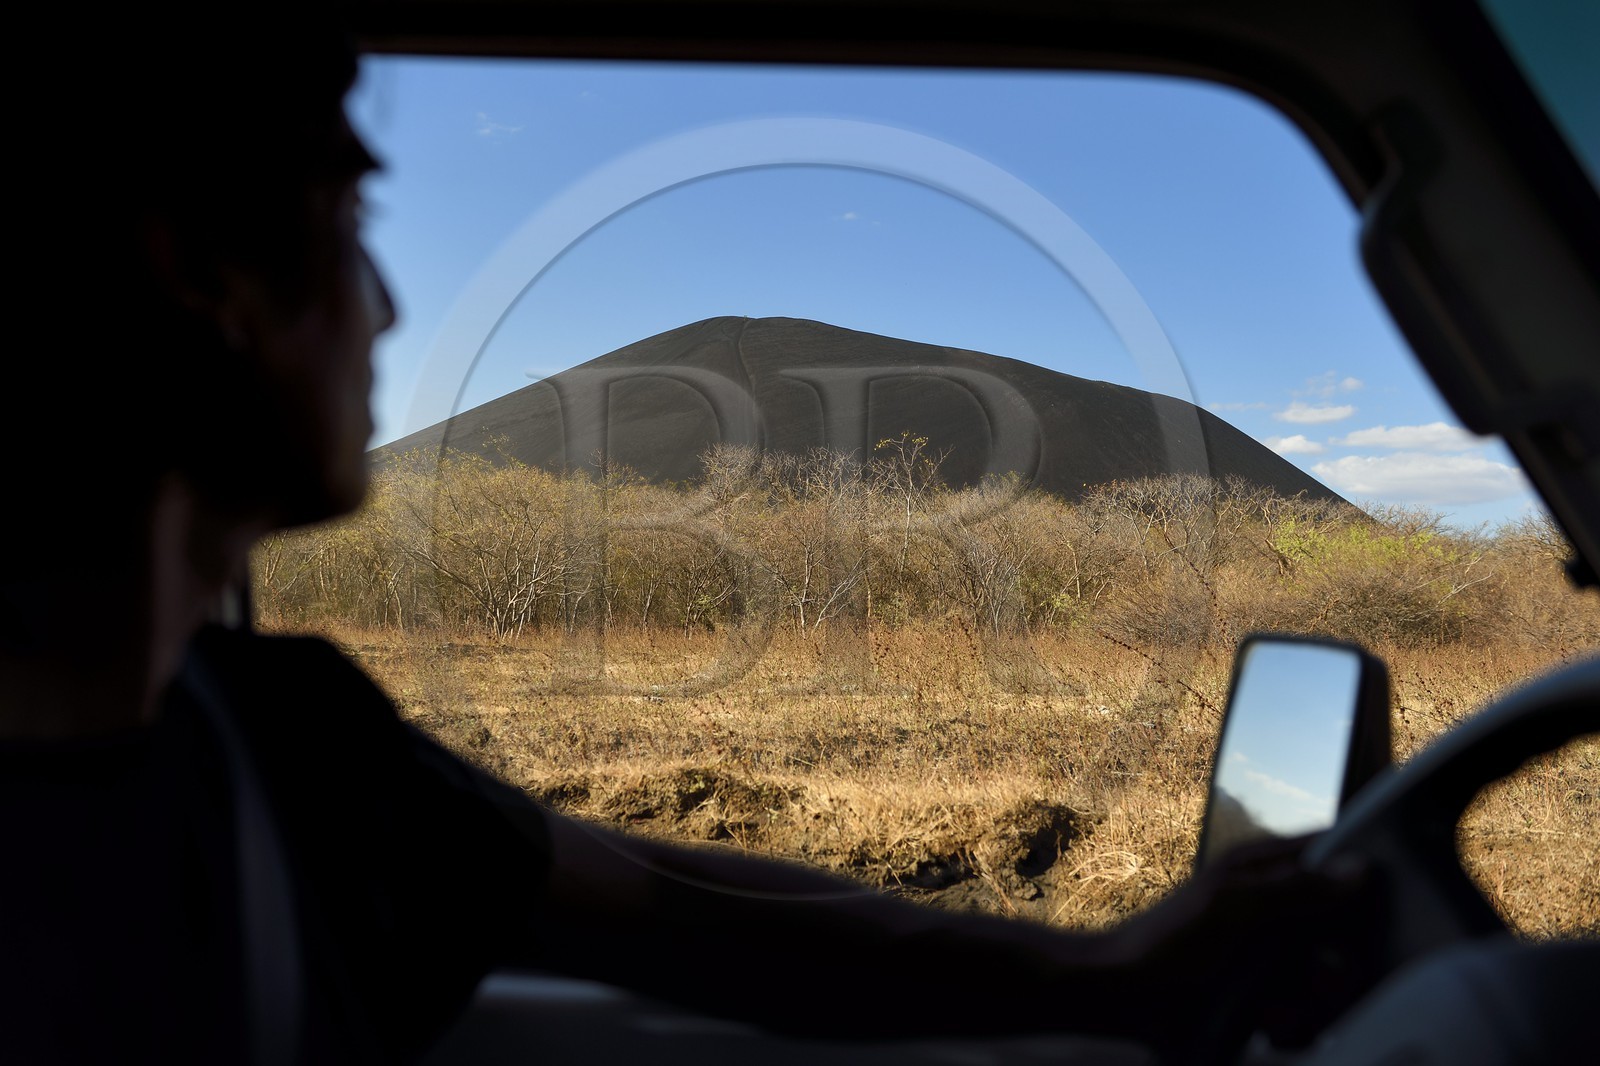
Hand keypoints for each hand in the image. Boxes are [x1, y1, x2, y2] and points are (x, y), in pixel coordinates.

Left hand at [1109, 834, 1380, 1063]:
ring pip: (1329, 975)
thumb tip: (1359, 868)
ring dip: (1310, 1002)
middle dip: (1335, 963)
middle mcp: (1276, 907)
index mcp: (1266, 870)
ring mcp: (1273, 952)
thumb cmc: (1165, 940)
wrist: (1122, 997)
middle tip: (1314, 981)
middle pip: (1344, 926)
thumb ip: (1294, 889)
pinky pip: (1307, 1012)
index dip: (1363, 877)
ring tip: (1273, 1011)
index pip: (1332, 853)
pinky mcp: (1267, 993)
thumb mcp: (1231, 907)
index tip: (1372, 913)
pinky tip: (1266, 1027)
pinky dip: (1292, 1025)